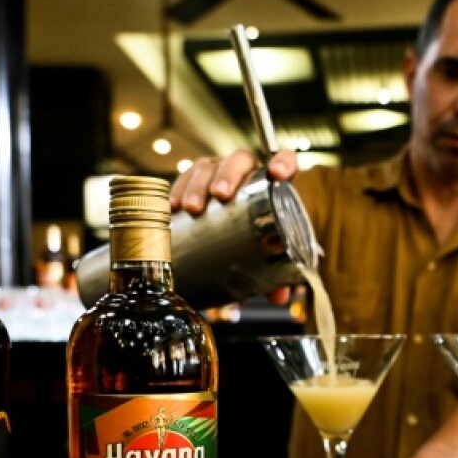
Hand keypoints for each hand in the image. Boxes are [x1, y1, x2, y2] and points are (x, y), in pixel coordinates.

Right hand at [169, 149, 300, 305]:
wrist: (232, 231)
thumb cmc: (256, 236)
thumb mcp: (266, 254)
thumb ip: (278, 273)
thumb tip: (279, 297)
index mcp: (272, 183)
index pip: (285, 160)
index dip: (284, 162)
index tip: (277, 173)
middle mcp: (246, 172)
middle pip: (239, 160)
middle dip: (228, 175)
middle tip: (220, 196)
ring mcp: (219, 172)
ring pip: (208, 167)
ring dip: (198, 184)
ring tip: (191, 207)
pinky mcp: (196, 179)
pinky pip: (185, 176)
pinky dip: (177, 189)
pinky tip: (172, 206)